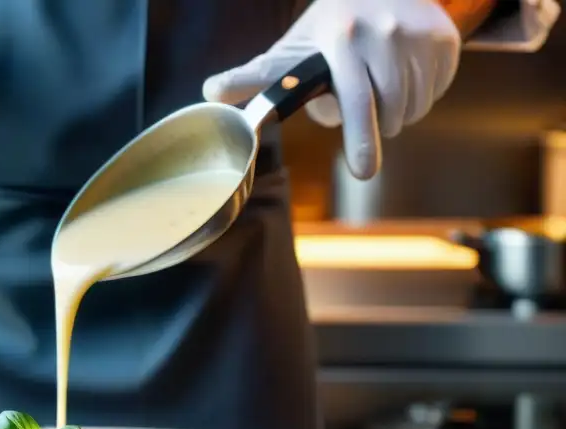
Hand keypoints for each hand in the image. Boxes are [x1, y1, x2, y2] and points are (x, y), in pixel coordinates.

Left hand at [202, 0, 461, 179]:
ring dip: (397, 114)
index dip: (359, 138)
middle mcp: (382, 33)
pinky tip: (403, 73)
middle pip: (387, 115)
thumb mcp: (289, 49)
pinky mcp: (444, 38)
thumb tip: (212, 92)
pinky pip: (436, 92)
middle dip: (373, 129)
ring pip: (413, 109)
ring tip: (378, 88)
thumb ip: (254, 77)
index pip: (354, 100)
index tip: (363, 172)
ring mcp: (418, 34)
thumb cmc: (327, 28)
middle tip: (361, 113)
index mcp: (341, 40)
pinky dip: (420, 95)